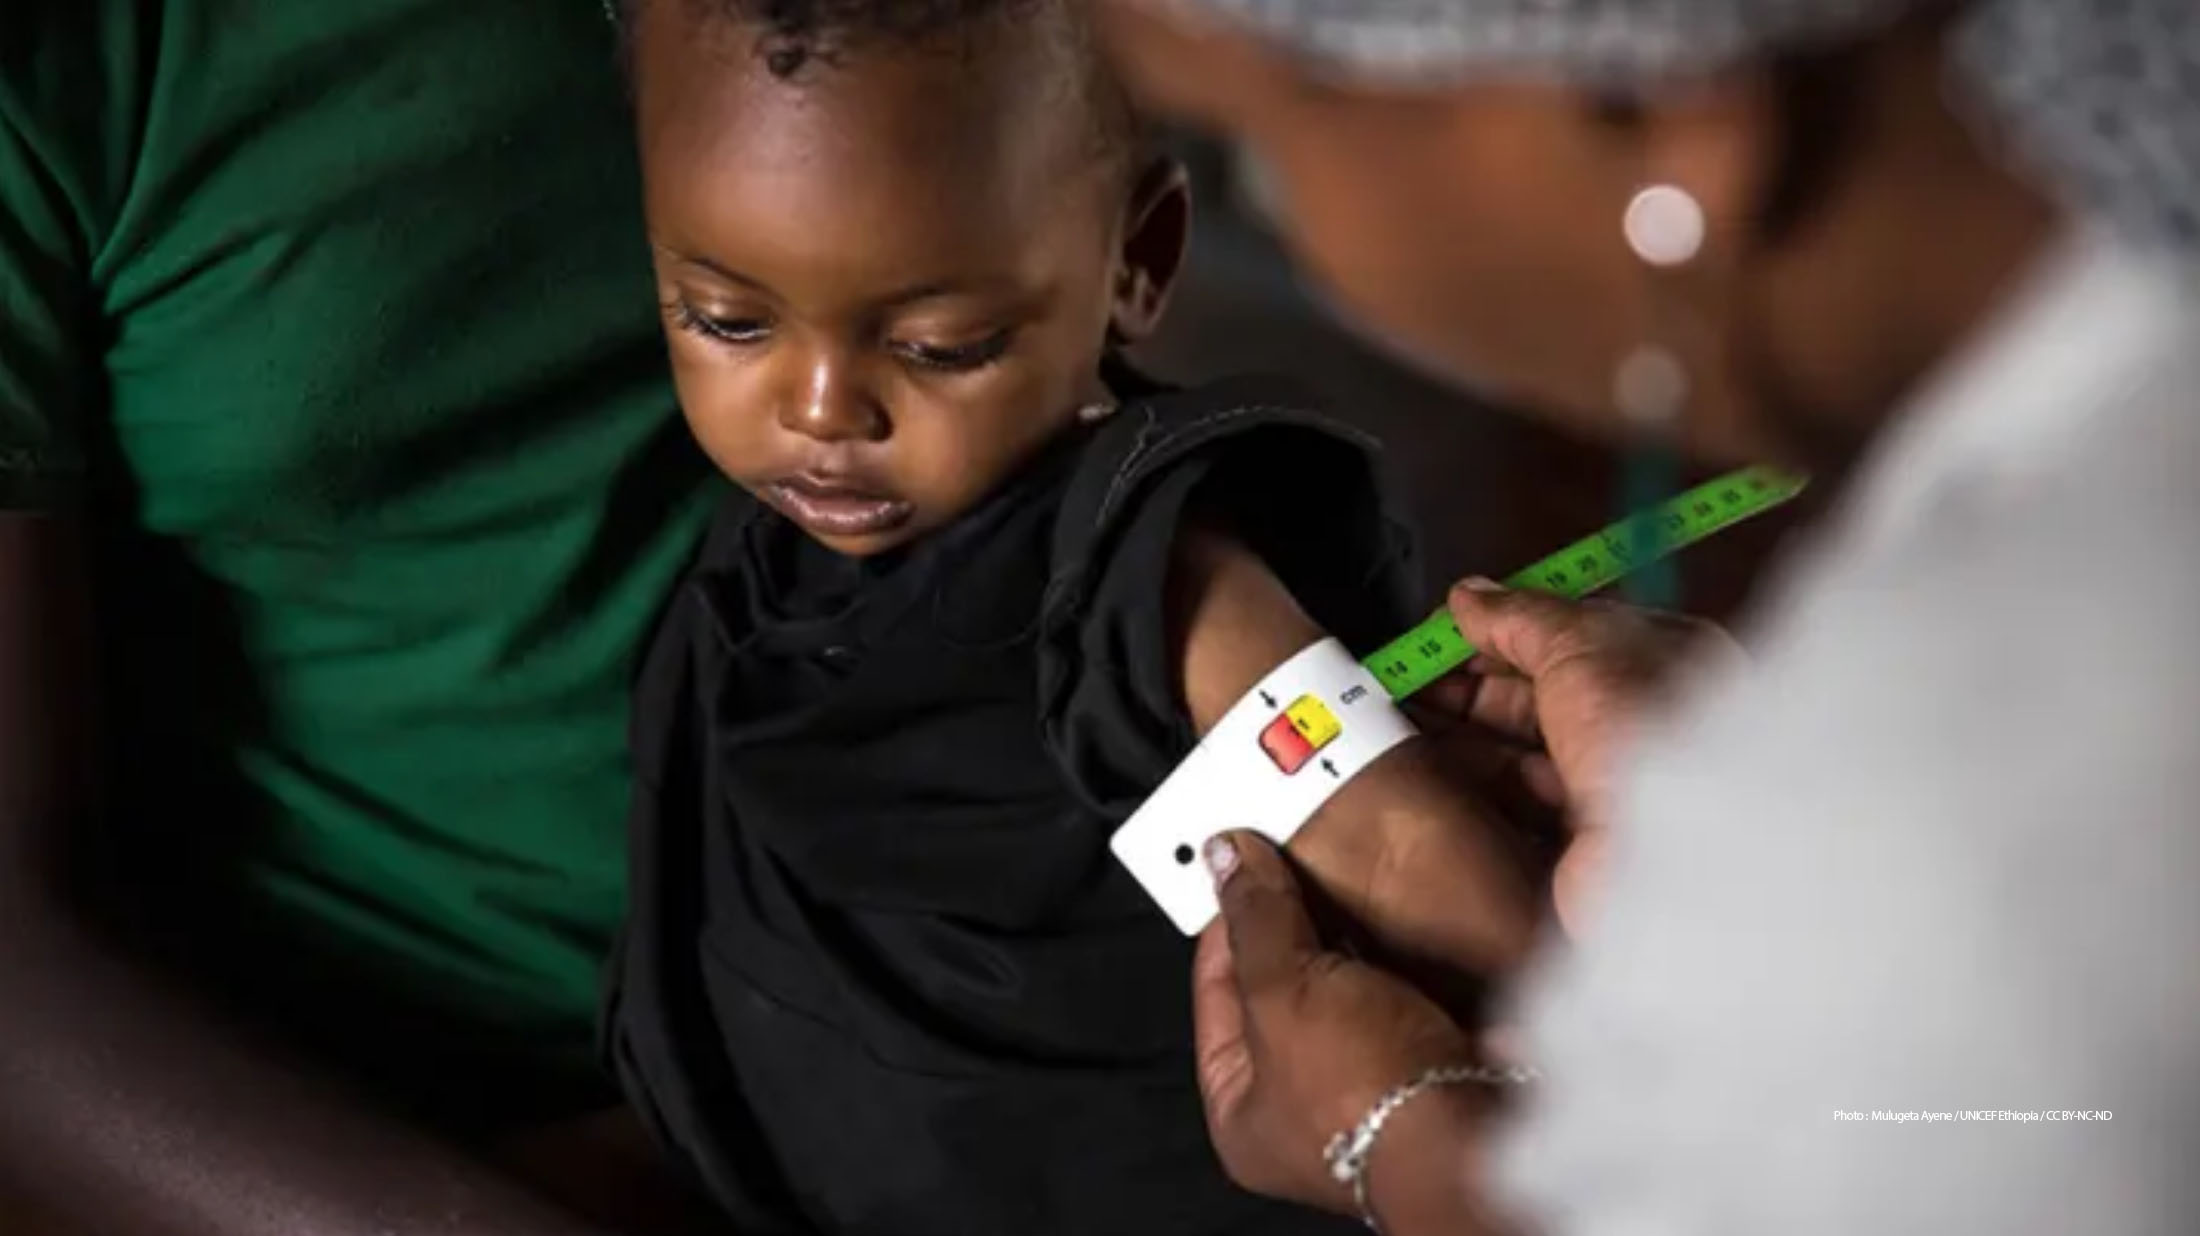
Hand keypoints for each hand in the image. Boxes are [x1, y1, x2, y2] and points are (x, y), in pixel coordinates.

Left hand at [1192, 831, 1483, 1217]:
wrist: (1479, 1132)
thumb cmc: (1368, 1093)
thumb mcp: (1283, 991)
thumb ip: (1255, 921)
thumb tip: (1227, 860)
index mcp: (1242, 1114)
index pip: (1216, 993)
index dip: (1229, 923)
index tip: (1244, 869)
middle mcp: (1302, 1114)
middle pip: (1284, 994)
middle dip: (1299, 929)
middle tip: (1303, 865)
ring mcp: (1370, 1096)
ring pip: (1350, 992)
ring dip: (1357, 942)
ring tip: (1360, 881)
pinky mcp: (1429, 1074)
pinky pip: (1404, 1001)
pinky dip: (1404, 964)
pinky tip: (1408, 919)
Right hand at [1430, 578, 1740, 930]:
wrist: (1669, 850)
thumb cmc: (1644, 727)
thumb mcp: (1579, 643)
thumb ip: (1520, 616)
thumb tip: (1471, 594)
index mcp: (1664, 664)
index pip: (1575, 635)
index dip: (1509, 627)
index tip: (1448, 626)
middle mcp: (1642, 727)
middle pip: (1543, 695)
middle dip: (1473, 682)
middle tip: (1407, 674)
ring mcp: (1613, 789)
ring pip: (1525, 751)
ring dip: (1464, 732)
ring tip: (1400, 716)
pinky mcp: (1579, 842)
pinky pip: (1517, 802)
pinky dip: (1473, 784)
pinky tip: (1428, 769)